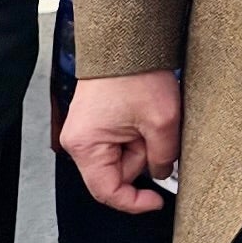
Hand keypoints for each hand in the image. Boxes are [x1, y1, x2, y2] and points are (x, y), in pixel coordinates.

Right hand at [61, 71, 180, 215]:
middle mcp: (78, 142)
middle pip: (116, 174)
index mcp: (86, 146)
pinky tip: (142, 116)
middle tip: (155, 132)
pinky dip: (136, 135)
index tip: (157, 201)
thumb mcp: (161, 122)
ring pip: (121, 158)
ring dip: (141, 144)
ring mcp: (85, 132)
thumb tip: (161, 174)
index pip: (107, 192)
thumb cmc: (137, 75)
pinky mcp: (95, 124)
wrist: (127, 40)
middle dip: (142, 159)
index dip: (134, 202)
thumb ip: (163, 158)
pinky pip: (119, 143)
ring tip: (148, 117)